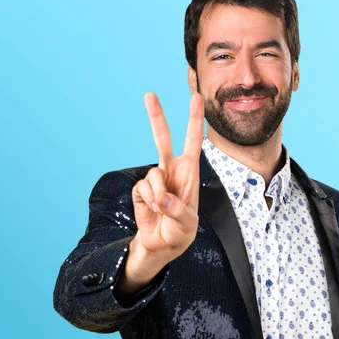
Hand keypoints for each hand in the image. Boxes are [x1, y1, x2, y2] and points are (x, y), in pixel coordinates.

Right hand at [131, 92, 203, 259]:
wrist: (162, 244)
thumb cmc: (182, 230)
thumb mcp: (187, 223)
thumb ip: (176, 209)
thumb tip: (160, 196)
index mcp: (189, 171)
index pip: (193, 140)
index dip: (194, 119)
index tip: (196, 98)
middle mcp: (171, 169)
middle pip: (162, 138)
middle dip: (156, 116)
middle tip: (149, 95)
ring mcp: (155, 178)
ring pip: (152, 175)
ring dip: (158, 196)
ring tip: (164, 210)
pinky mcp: (141, 189)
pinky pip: (142, 189)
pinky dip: (148, 202)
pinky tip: (153, 210)